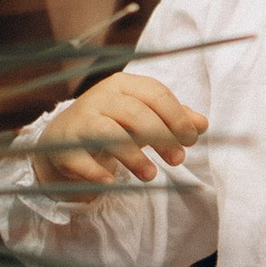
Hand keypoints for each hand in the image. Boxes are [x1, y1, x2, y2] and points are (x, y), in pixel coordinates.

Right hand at [30, 74, 206, 190]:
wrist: (66, 138)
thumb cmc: (116, 124)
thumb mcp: (146, 117)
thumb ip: (175, 119)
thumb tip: (202, 124)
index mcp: (124, 85)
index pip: (156, 93)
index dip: (177, 117)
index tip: (191, 139)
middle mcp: (101, 97)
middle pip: (135, 112)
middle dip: (161, 136)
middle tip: (178, 160)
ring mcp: (81, 120)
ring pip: (108, 132)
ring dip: (133, 155)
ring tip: (151, 175)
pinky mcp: (64, 145)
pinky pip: (80, 158)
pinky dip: (95, 171)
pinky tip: (111, 181)